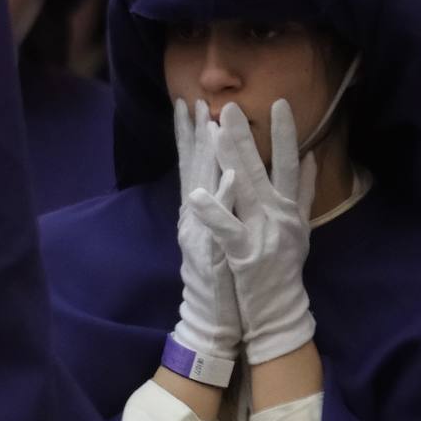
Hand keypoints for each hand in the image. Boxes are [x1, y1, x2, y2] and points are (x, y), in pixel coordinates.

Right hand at [170, 99, 242, 370]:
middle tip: (195, 100)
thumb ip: (225, 206)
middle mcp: (195, 219)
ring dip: (208, 158)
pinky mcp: (213, 255)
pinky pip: (220, 223)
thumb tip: (230, 175)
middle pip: (194, 170)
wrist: (212, 320)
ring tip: (211, 126)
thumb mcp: (221, 236)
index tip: (191, 103)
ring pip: (204, 189)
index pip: (194, 166)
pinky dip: (221, 202)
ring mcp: (202, 236)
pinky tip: (227, 179)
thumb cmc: (222, 277)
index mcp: (200, 213)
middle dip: (195, 134)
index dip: (190, 135)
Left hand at [187, 101, 316, 364]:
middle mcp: (277, 215)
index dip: (285, 133)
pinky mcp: (243, 254)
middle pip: (259, 168)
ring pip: (242, 190)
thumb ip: (303, 191)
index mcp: (287, 207)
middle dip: (244, 135)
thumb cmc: (286, 266)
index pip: (288, 162)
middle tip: (228, 106)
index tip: (279, 102)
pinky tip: (197, 196)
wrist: (280, 309)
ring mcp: (261, 233)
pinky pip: (226, 230)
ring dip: (228, 160)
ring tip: (214, 133)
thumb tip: (310, 157)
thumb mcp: (301, 227)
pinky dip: (213, 213)